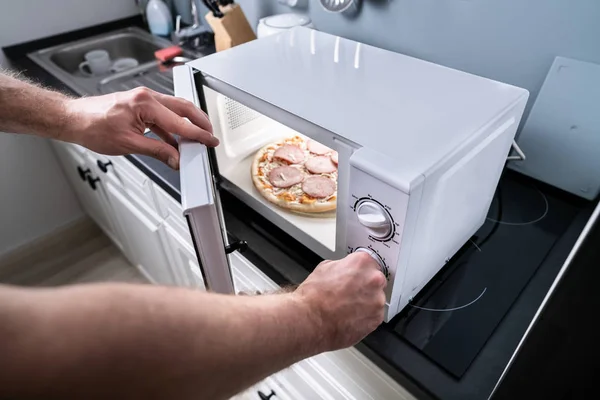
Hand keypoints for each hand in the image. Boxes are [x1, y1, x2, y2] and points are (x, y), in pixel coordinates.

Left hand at [63, 87, 218, 169]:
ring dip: (186, 123)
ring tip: (195, 138)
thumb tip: (175, 158)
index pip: (179, 122)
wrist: (74, 119)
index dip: (197, 134)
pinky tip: (174, 140)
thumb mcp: (129, 144)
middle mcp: (146, 97)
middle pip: (183, 108)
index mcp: (145, 104)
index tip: (209, 141)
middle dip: (199, 122)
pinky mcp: (139, 104)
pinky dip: (171, 126)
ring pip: (174, 109)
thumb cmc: (93, 127)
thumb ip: (157, 151)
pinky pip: (162, 114)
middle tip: (209, 135)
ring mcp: (143, 99)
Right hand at [293, 252, 386, 350]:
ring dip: (366, 302)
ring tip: (347, 306)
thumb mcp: (324, 268)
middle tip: (350, 292)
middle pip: (376, 280)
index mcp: (362, 263)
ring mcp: (377, 300)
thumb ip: (342, 266)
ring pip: (376, 299)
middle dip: (365, 286)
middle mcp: (373, 280)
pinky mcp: (376, 318)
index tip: (356, 276)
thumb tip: (346, 269)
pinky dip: (365, 316)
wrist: (310, 321)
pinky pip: (374, 315)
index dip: (360, 271)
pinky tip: (350, 316)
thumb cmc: (314, 297)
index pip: (369, 262)